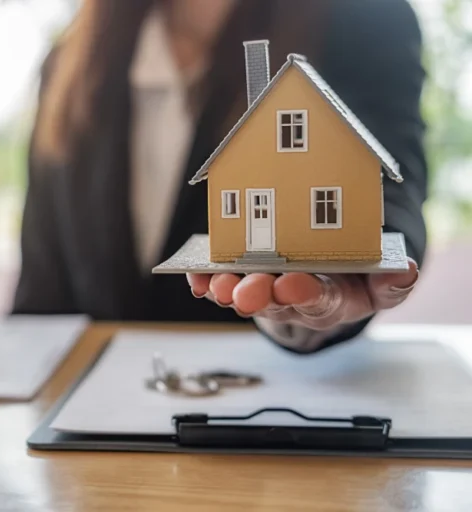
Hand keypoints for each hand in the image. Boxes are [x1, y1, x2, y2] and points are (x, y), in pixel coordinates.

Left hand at [186, 259, 418, 329]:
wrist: (327, 273)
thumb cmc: (353, 278)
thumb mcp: (380, 284)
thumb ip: (392, 282)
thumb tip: (406, 270)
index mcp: (327, 299)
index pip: (316, 298)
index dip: (303, 292)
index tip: (291, 284)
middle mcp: (290, 298)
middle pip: (271, 299)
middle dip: (257, 294)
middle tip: (244, 290)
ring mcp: (263, 289)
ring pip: (242, 292)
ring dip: (227, 289)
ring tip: (216, 285)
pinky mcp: (240, 276)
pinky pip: (219, 281)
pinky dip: (204, 280)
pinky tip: (194, 277)